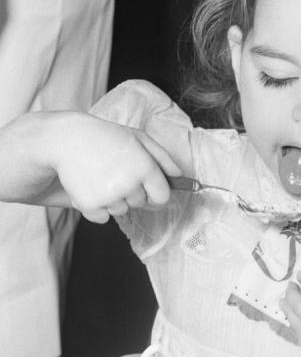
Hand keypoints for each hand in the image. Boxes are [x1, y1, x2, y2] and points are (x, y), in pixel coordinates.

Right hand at [50, 114, 181, 222]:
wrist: (65, 139)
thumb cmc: (105, 137)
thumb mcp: (138, 138)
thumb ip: (163, 157)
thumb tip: (179, 176)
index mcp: (145, 168)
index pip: (162, 197)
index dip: (155, 194)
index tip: (147, 189)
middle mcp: (130, 184)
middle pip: (140, 203)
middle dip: (130, 192)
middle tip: (113, 171)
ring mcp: (109, 196)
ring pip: (120, 211)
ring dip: (112, 200)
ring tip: (99, 176)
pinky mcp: (90, 205)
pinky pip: (102, 218)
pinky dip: (96, 208)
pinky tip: (88, 186)